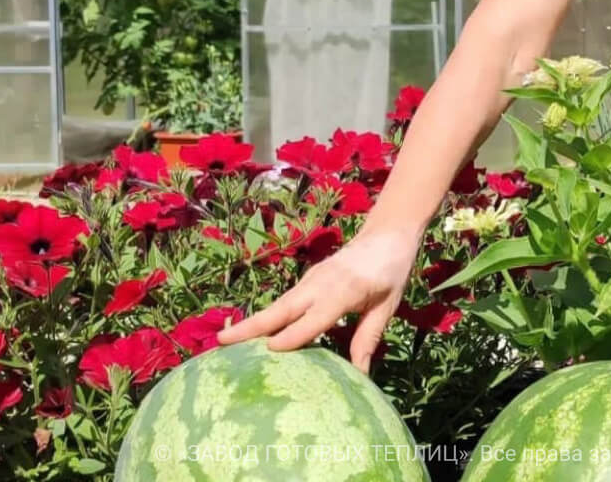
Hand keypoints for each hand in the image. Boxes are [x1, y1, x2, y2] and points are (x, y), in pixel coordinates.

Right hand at [215, 226, 421, 372]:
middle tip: (220, 342)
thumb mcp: (386, 307)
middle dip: (251, 326)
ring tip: (224, 341)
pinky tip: (250, 333)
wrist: (387, 234)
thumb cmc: (391, 272)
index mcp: (345, 291)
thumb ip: (368, 338)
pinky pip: (284, 301)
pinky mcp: (308, 279)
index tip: (269, 350)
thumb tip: (359, 377)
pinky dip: (266, 316)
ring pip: (278, 305)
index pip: (314, 317)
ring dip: (251, 322)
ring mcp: (311, 279)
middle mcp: (321, 284)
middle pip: (282, 309)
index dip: (294, 334)